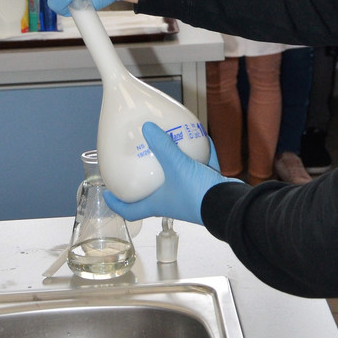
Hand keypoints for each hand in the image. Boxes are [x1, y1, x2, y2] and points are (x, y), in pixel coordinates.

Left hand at [104, 122, 242, 224]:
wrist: (231, 204)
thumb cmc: (198, 194)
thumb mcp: (176, 166)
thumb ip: (162, 146)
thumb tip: (147, 127)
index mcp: (159, 203)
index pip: (131, 210)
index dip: (117, 203)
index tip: (106, 193)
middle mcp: (172, 199)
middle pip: (153, 190)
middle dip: (146, 176)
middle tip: (139, 158)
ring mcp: (190, 193)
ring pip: (177, 176)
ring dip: (173, 161)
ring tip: (168, 142)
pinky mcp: (207, 186)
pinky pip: (199, 167)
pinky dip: (199, 154)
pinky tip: (199, 139)